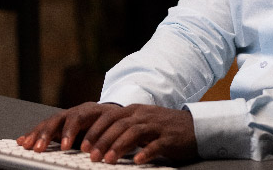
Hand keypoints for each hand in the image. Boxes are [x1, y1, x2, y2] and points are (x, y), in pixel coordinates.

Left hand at [17, 102, 196, 164]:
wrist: (194, 126)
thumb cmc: (162, 129)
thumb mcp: (139, 124)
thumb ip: (120, 130)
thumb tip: (95, 145)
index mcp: (132, 111)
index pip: (107, 118)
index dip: (92, 131)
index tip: (79, 146)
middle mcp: (141, 115)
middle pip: (116, 125)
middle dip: (100, 140)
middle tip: (88, 155)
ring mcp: (156, 125)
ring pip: (133, 133)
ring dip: (118, 147)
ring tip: (106, 161)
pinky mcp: (169, 137)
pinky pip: (155, 145)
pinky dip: (145, 152)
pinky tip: (137, 161)